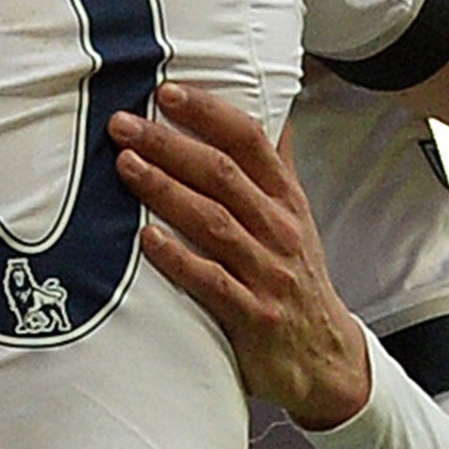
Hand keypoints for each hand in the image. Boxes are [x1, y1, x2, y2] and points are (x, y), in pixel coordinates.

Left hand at [109, 83, 369, 429]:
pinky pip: (211, 281)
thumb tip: (270, 108)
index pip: (251, 141)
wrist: (325, 357)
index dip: (209, 112)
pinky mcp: (252, 315)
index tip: (167, 91)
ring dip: (166, 190)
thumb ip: (275, 164)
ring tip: (125, 165)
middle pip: (223, 175)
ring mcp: (267, 272)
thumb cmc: (295, 276)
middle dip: (170, 144)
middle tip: (123, 124)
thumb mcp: (294, 216)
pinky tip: (145, 239)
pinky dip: (178, 257)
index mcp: (287, 199)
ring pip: (213, 221)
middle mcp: (279, 229)